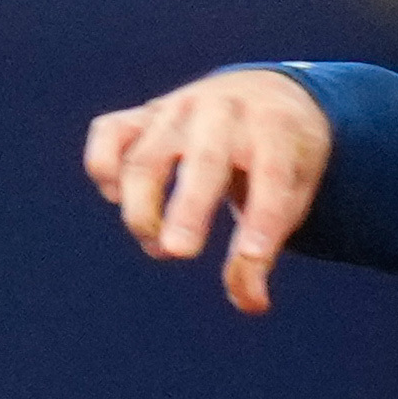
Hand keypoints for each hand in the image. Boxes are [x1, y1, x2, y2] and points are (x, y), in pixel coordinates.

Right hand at [82, 66, 332, 313]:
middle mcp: (224, 113)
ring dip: (142, 209)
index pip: (271, 178)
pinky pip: (109, 134)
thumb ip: (263, 250)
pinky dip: (103, 168)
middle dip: (188, 208)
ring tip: (158, 247)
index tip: (252, 258)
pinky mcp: (144, 114)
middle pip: (203, 161)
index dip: (261, 220)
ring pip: (146, 156)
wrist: (267, 93)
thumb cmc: (282, 160)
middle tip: (178, 253)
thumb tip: (251, 304)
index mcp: (275, 130)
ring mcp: (179, 109)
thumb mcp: (293, 196)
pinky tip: (116, 197)